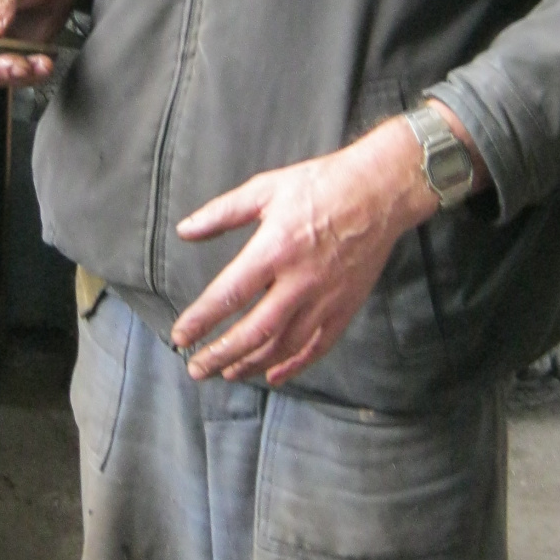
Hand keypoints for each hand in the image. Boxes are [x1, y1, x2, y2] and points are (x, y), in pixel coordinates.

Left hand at [171, 107, 482, 386]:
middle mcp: (299, 282)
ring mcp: (326, 299)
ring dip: (252, 364)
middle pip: (255, 332)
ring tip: (227, 372)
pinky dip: (294, 366)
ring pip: (284, 346)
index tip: (180, 337)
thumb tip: (185, 230)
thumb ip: (222, 213)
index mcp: (275, 250)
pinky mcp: (346, 307)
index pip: (229, 294)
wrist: (379, 192)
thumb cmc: (322, 185)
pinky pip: (318, 347)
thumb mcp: (266, 189)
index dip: (202, 320)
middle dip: (221, 355)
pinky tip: (274, 374)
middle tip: (197, 368)